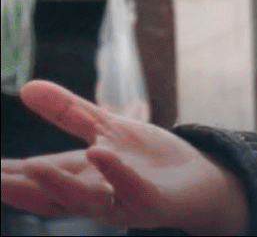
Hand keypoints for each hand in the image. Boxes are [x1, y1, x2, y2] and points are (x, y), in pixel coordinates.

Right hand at [0, 81, 248, 235]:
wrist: (204, 181)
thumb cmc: (151, 159)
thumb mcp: (107, 128)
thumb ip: (67, 112)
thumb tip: (26, 87)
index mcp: (78, 178)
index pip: (32, 177)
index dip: (5, 175)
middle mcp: (92, 195)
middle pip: (47, 195)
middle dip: (15, 188)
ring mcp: (121, 201)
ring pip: (82, 199)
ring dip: (57, 184)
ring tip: (29, 168)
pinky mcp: (151, 202)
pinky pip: (130, 190)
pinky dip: (114, 174)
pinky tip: (98, 153)